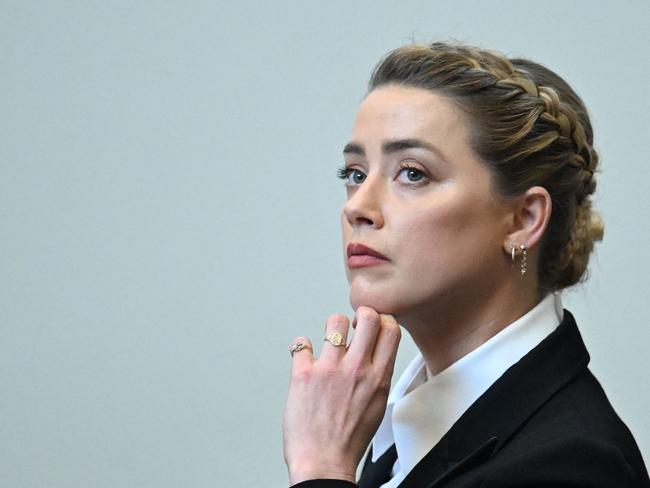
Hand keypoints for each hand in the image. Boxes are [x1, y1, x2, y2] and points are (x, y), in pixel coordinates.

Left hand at [283, 307, 400, 484]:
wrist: (323, 463)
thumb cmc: (349, 440)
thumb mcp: (377, 405)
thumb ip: (376, 376)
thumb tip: (373, 355)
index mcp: (378, 377)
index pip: (391, 329)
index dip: (382, 320)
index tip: (373, 326)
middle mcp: (356, 369)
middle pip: (368, 316)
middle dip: (361, 314)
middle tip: (353, 326)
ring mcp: (329, 369)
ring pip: (335, 321)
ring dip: (332, 328)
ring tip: (328, 342)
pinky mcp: (303, 374)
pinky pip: (301, 343)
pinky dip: (301, 347)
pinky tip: (305, 357)